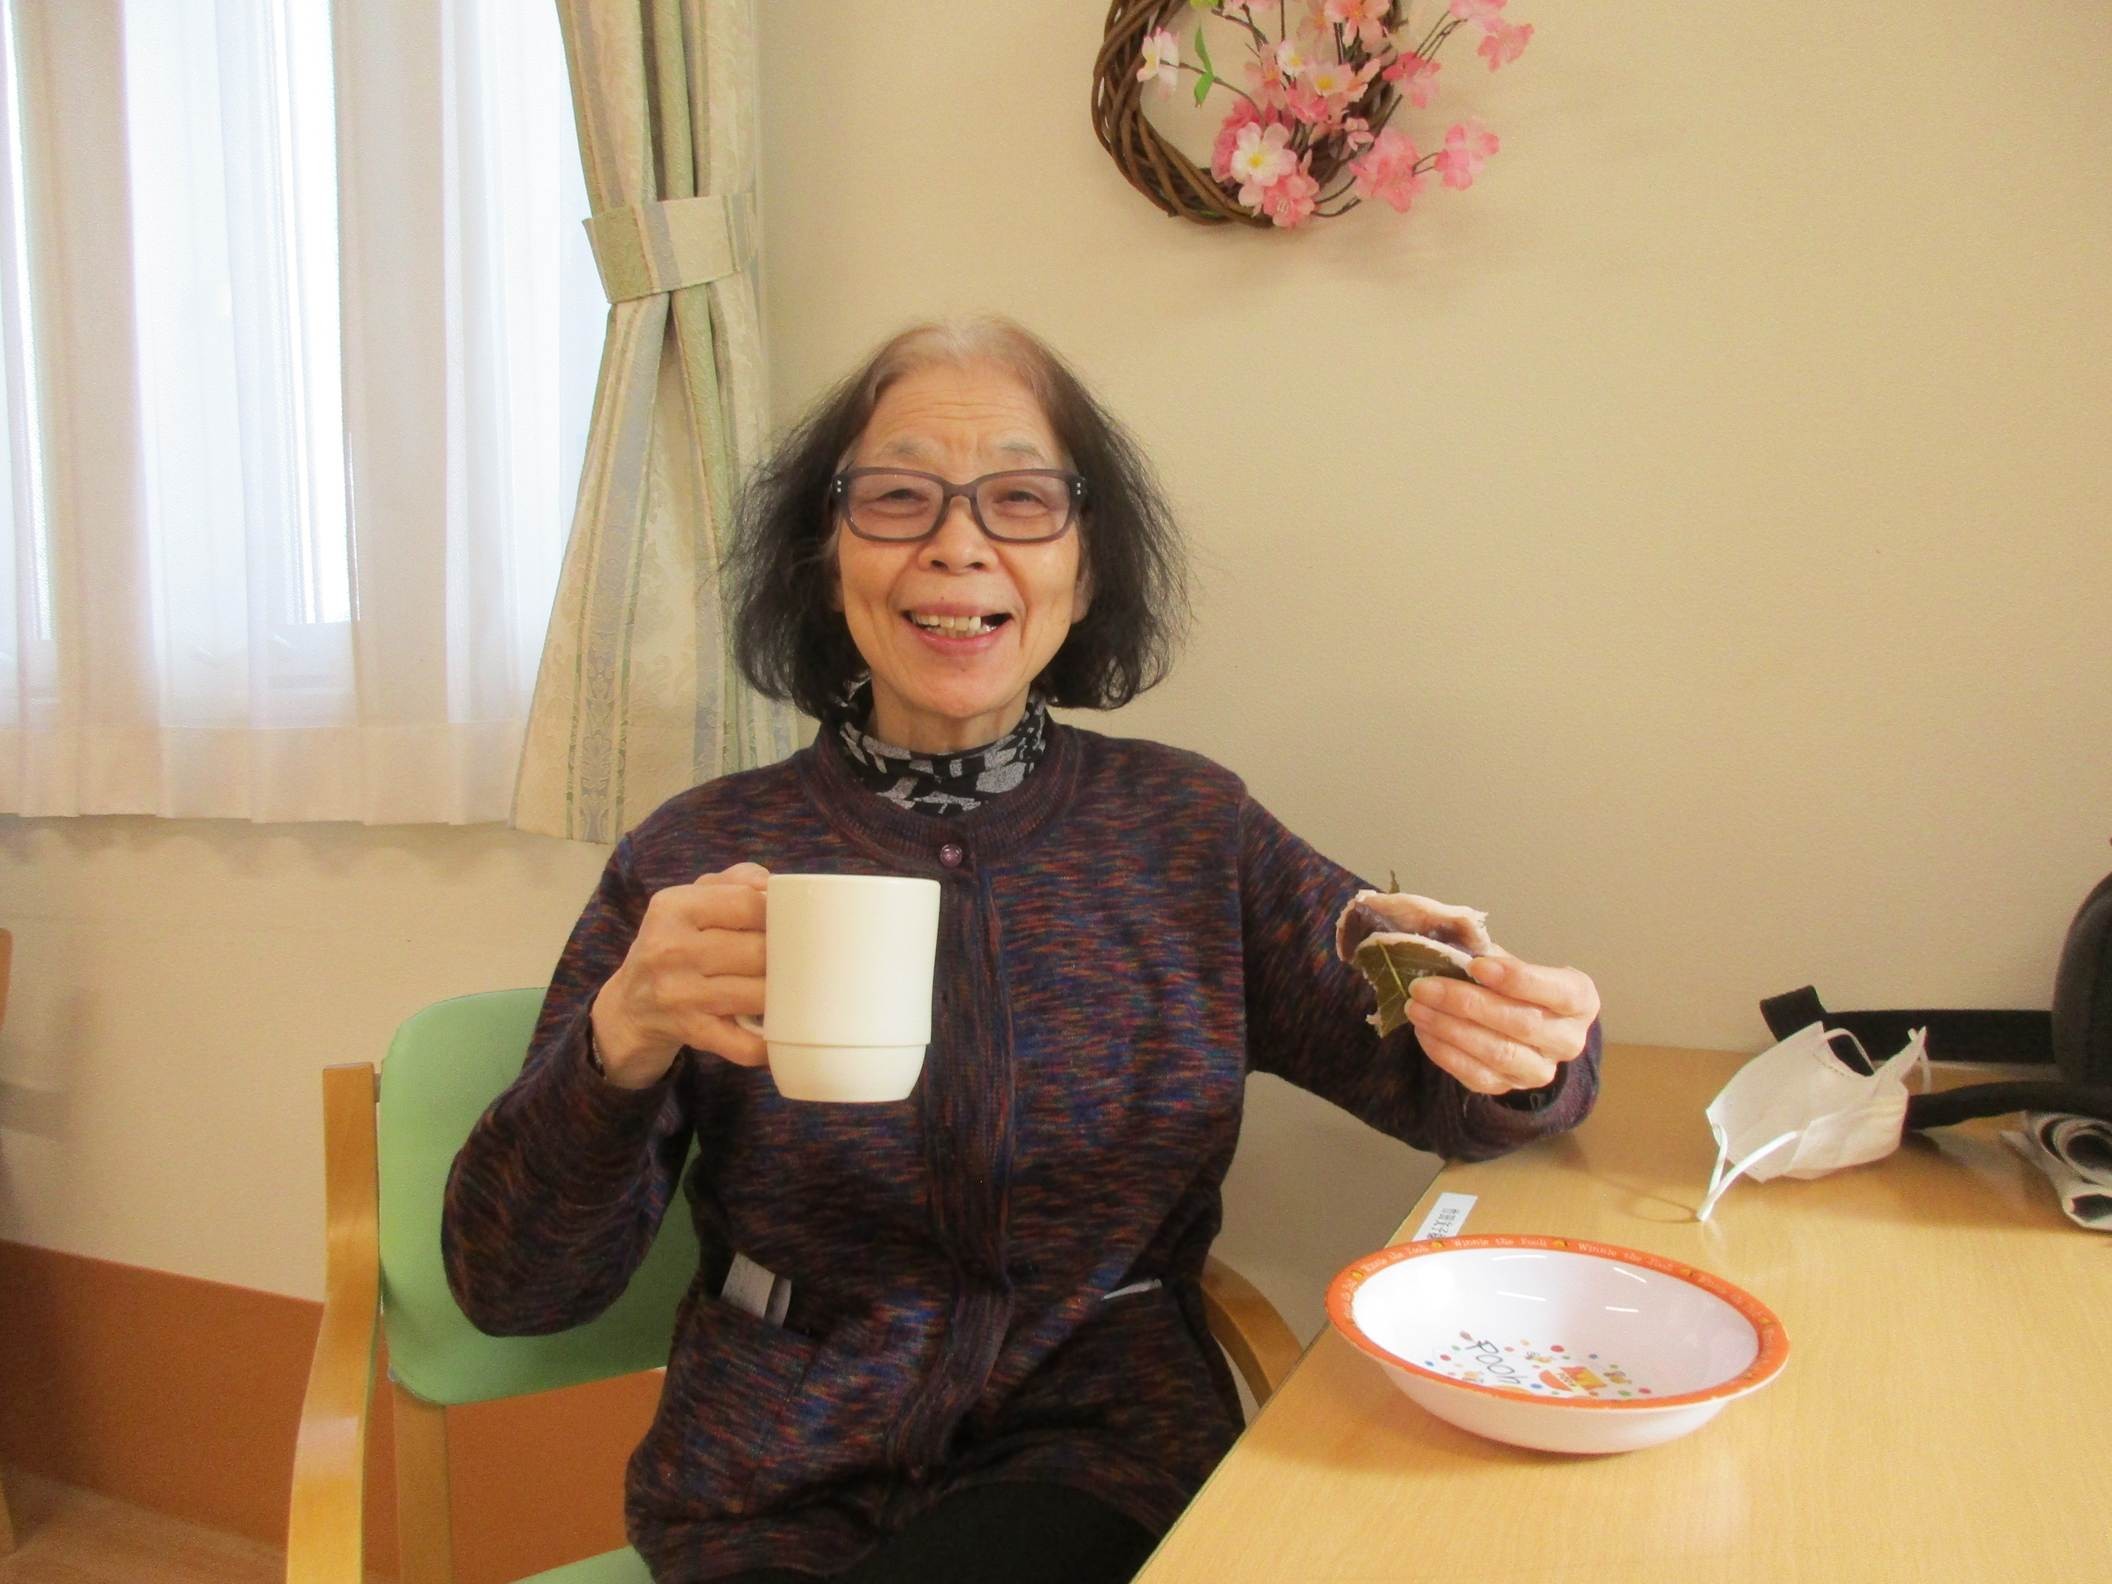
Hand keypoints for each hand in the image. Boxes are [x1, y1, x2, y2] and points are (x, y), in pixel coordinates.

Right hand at [589, 863, 769, 1087]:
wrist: (630, 1005)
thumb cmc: (675, 944)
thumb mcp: (691, 901)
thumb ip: (736, 880)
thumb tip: (773, 885)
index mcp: (673, 907)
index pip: (747, 904)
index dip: (778, 914)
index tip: (788, 922)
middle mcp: (671, 949)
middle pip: (758, 951)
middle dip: (784, 957)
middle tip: (793, 959)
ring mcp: (680, 995)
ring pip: (760, 994)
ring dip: (783, 995)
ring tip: (790, 988)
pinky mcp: (692, 1033)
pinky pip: (745, 1044)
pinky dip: (770, 1044)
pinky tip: (782, 1031)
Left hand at [1403, 949, 1598, 1096]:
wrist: (1522, 1028)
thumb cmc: (1516, 987)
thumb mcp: (1511, 963)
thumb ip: (1488, 953)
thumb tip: (1450, 945)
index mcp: (1580, 1000)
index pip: (1559, 992)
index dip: (1518, 979)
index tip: (1475, 965)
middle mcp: (1568, 1040)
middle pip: (1522, 1024)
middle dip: (1467, 1004)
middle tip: (1424, 986)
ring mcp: (1540, 1070)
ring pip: (1498, 1054)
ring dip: (1450, 1030)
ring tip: (1416, 1007)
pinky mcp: (1510, 1088)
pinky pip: (1478, 1077)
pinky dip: (1446, 1053)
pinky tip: (1423, 1030)